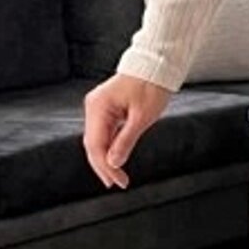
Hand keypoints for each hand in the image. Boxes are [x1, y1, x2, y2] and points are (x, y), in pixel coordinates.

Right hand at [82, 74, 172, 189]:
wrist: (155, 64)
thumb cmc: (151, 86)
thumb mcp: (142, 117)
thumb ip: (126, 141)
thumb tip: (114, 163)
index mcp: (99, 107)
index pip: (96, 145)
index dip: (106, 166)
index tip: (119, 181)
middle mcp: (93, 106)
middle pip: (92, 144)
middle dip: (104, 166)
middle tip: (116, 184)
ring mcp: (97, 107)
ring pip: (97, 140)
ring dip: (105, 158)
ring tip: (115, 177)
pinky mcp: (105, 108)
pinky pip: (103, 132)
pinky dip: (109, 147)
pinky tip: (115, 160)